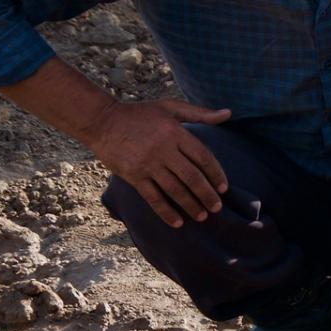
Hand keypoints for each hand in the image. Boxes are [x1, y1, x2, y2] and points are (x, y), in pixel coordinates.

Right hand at [82, 100, 230, 228]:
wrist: (101, 121)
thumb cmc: (139, 114)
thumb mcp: (170, 107)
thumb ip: (200, 113)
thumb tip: (229, 113)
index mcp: (176, 133)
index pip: (203, 157)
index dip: (216, 174)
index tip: (224, 188)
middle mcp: (164, 150)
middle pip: (192, 177)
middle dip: (207, 194)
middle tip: (217, 207)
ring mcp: (148, 164)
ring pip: (175, 190)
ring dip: (190, 205)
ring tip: (202, 216)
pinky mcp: (133, 176)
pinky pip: (153, 198)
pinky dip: (166, 212)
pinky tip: (177, 222)